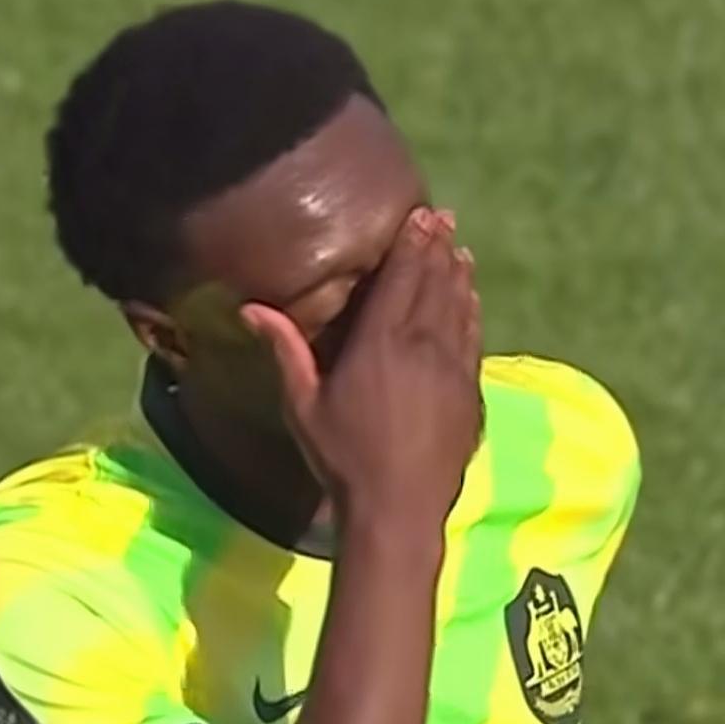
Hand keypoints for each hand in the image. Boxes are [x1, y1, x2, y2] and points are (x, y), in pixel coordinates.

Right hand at [241, 208, 482, 528]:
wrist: (397, 509)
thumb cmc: (342, 459)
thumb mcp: (302, 406)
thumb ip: (285, 350)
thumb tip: (250, 308)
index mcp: (379, 344)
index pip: (400, 278)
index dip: (412, 243)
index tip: (420, 215)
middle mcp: (422, 346)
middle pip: (434, 283)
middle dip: (438, 248)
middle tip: (443, 219)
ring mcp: (452, 369)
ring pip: (460, 307)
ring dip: (459, 275)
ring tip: (459, 250)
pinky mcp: (470, 393)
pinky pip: (474, 339)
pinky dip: (473, 312)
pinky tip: (471, 301)